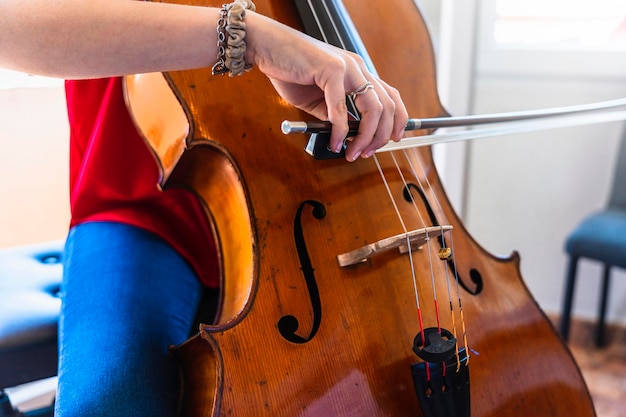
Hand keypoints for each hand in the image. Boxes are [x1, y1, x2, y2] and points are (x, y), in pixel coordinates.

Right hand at [245, 12, 407, 161]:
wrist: (267, 46)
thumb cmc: (290, 70)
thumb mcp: (317, 99)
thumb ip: (334, 114)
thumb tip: (346, 135)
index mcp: (358, 72)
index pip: (390, 97)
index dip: (397, 121)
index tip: (391, 140)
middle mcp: (358, 67)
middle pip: (386, 106)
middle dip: (380, 136)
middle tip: (366, 153)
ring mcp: (347, 67)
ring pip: (373, 107)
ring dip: (365, 136)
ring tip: (352, 151)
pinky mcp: (331, 69)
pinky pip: (341, 107)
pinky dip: (340, 130)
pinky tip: (335, 141)